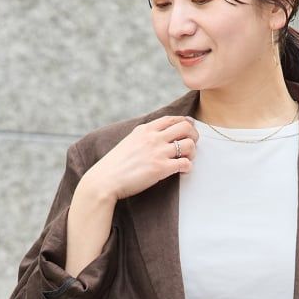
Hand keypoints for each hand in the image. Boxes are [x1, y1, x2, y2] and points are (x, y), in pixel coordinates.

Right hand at [82, 115, 198, 201]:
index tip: (189, 128)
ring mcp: (158, 152)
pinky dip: (188, 167)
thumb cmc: (115, 165)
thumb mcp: (129, 141)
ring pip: (189, 144)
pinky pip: (185, 163)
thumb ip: (144, 136)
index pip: (172, 118)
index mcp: (145, 129)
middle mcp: (153, 138)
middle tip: (192, 145)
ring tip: (187, 159)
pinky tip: (183, 171)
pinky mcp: (161, 168)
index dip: (185, 122)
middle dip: (194, 135)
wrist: (105, 180)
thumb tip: (157, 136)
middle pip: (185, 127)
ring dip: (193, 152)